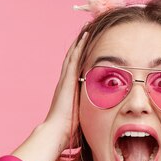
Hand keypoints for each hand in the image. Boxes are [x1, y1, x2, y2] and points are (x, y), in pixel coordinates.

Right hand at [43, 31, 88, 149]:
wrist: (57, 133)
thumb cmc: (69, 131)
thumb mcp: (82, 119)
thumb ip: (90, 116)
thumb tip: (103, 124)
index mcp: (70, 90)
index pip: (77, 69)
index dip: (82, 56)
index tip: (89, 46)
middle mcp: (66, 82)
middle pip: (74, 58)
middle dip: (80, 44)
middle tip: (87, 30)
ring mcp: (65, 80)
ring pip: (73, 55)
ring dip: (80, 41)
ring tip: (87, 27)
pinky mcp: (67, 80)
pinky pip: (73, 59)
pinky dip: (78, 47)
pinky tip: (84, 36)